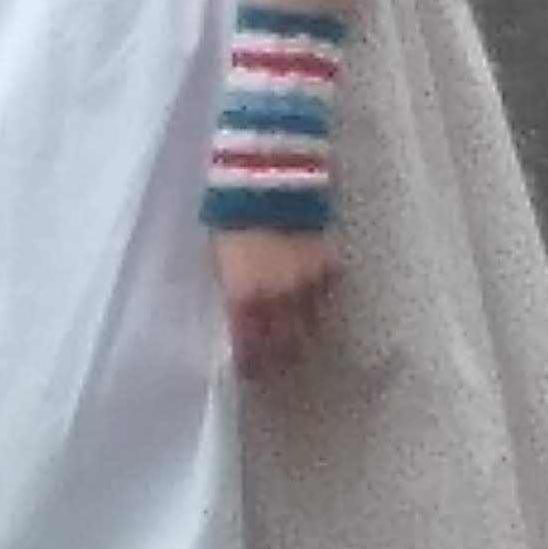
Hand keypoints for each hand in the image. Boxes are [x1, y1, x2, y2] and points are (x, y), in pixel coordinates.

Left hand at [216, 225, 341, 380]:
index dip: (250, 363)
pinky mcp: (329, 264)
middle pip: (287, 344)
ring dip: (301, 332)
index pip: (250, 347)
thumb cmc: (229, 215)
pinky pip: (325, 293)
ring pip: (311, 324)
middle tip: (274, 361)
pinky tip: (310, 298)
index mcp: (244, 298)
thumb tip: (234, 314)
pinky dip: (318, 299)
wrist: (267, 178)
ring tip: (293, 336)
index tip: (248, 370)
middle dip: (280, 357)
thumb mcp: (218, 257)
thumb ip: (229, 288)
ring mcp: (308, 283)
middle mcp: (280, 299)